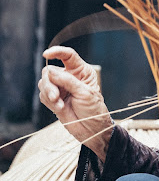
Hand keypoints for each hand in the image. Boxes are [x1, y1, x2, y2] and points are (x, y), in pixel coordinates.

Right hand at [38, 46, 112, 160]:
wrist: (91, 129)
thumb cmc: (93, 109)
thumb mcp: (84, 92)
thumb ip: (67, 81)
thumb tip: (50, 71)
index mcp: (81, 71)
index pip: (68, 56)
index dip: (57, 52)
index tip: (47, 54)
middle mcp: (70, 77)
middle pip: (50, 71)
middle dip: (50, 83)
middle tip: (55, 96)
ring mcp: (60, 88)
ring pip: (44, 83)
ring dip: (49, 94)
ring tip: (59, 105)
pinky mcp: (54, 98)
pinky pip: (42, 95)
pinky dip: (48, 102)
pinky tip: (59, 108)